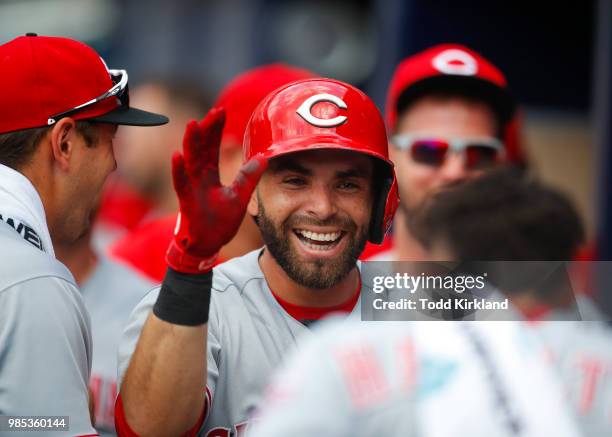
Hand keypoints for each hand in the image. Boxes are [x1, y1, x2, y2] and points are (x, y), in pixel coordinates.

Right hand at [166, 107, 266, 272]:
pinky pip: (180, 185)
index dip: (215, 129)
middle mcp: (199, 179)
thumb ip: (249, 177)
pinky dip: (178, 171)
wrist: (206, 246)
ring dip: (191, 144)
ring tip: (193, 125)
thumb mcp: (239, 197)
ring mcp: (191, 190)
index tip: (220, 110)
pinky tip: (177, 156)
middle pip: (201, 149)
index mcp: (210, 176)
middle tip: (214, 112)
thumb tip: (264, 157)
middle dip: (207, 130)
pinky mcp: (186, 203)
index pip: (212, 147)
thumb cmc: (219, 222)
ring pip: (189, 162)